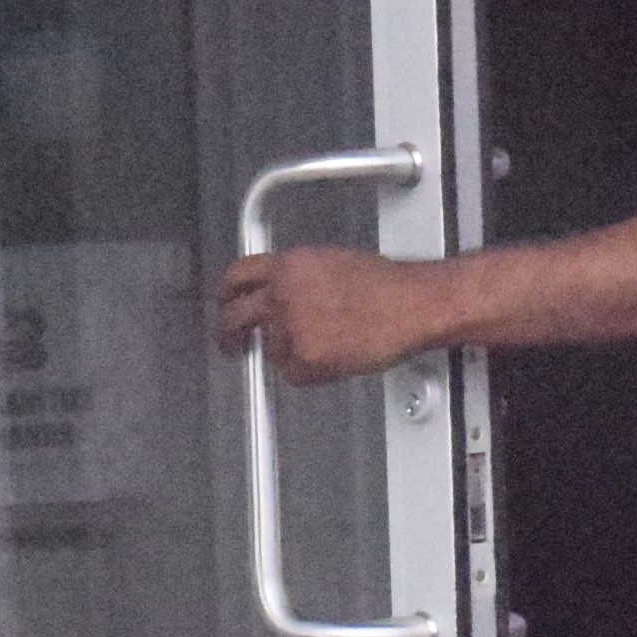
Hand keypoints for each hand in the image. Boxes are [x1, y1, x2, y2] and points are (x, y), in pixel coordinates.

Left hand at [216, 244, 444, 383]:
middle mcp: (281, 295)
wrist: (410, 306)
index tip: (226, 304)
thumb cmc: (384, 285)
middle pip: (234, 317)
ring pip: (270, 351)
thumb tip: (280, 292)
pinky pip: (293, 374)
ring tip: (325, 345)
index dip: (226, 294)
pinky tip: (335, 356)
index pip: (237, 276)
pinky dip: (310, 372)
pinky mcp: (303, 359)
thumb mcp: (328, 263)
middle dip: (228, 335)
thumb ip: (295, 276)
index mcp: (287, 266)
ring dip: (289, 352)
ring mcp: (290, 328)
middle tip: (233, 345)